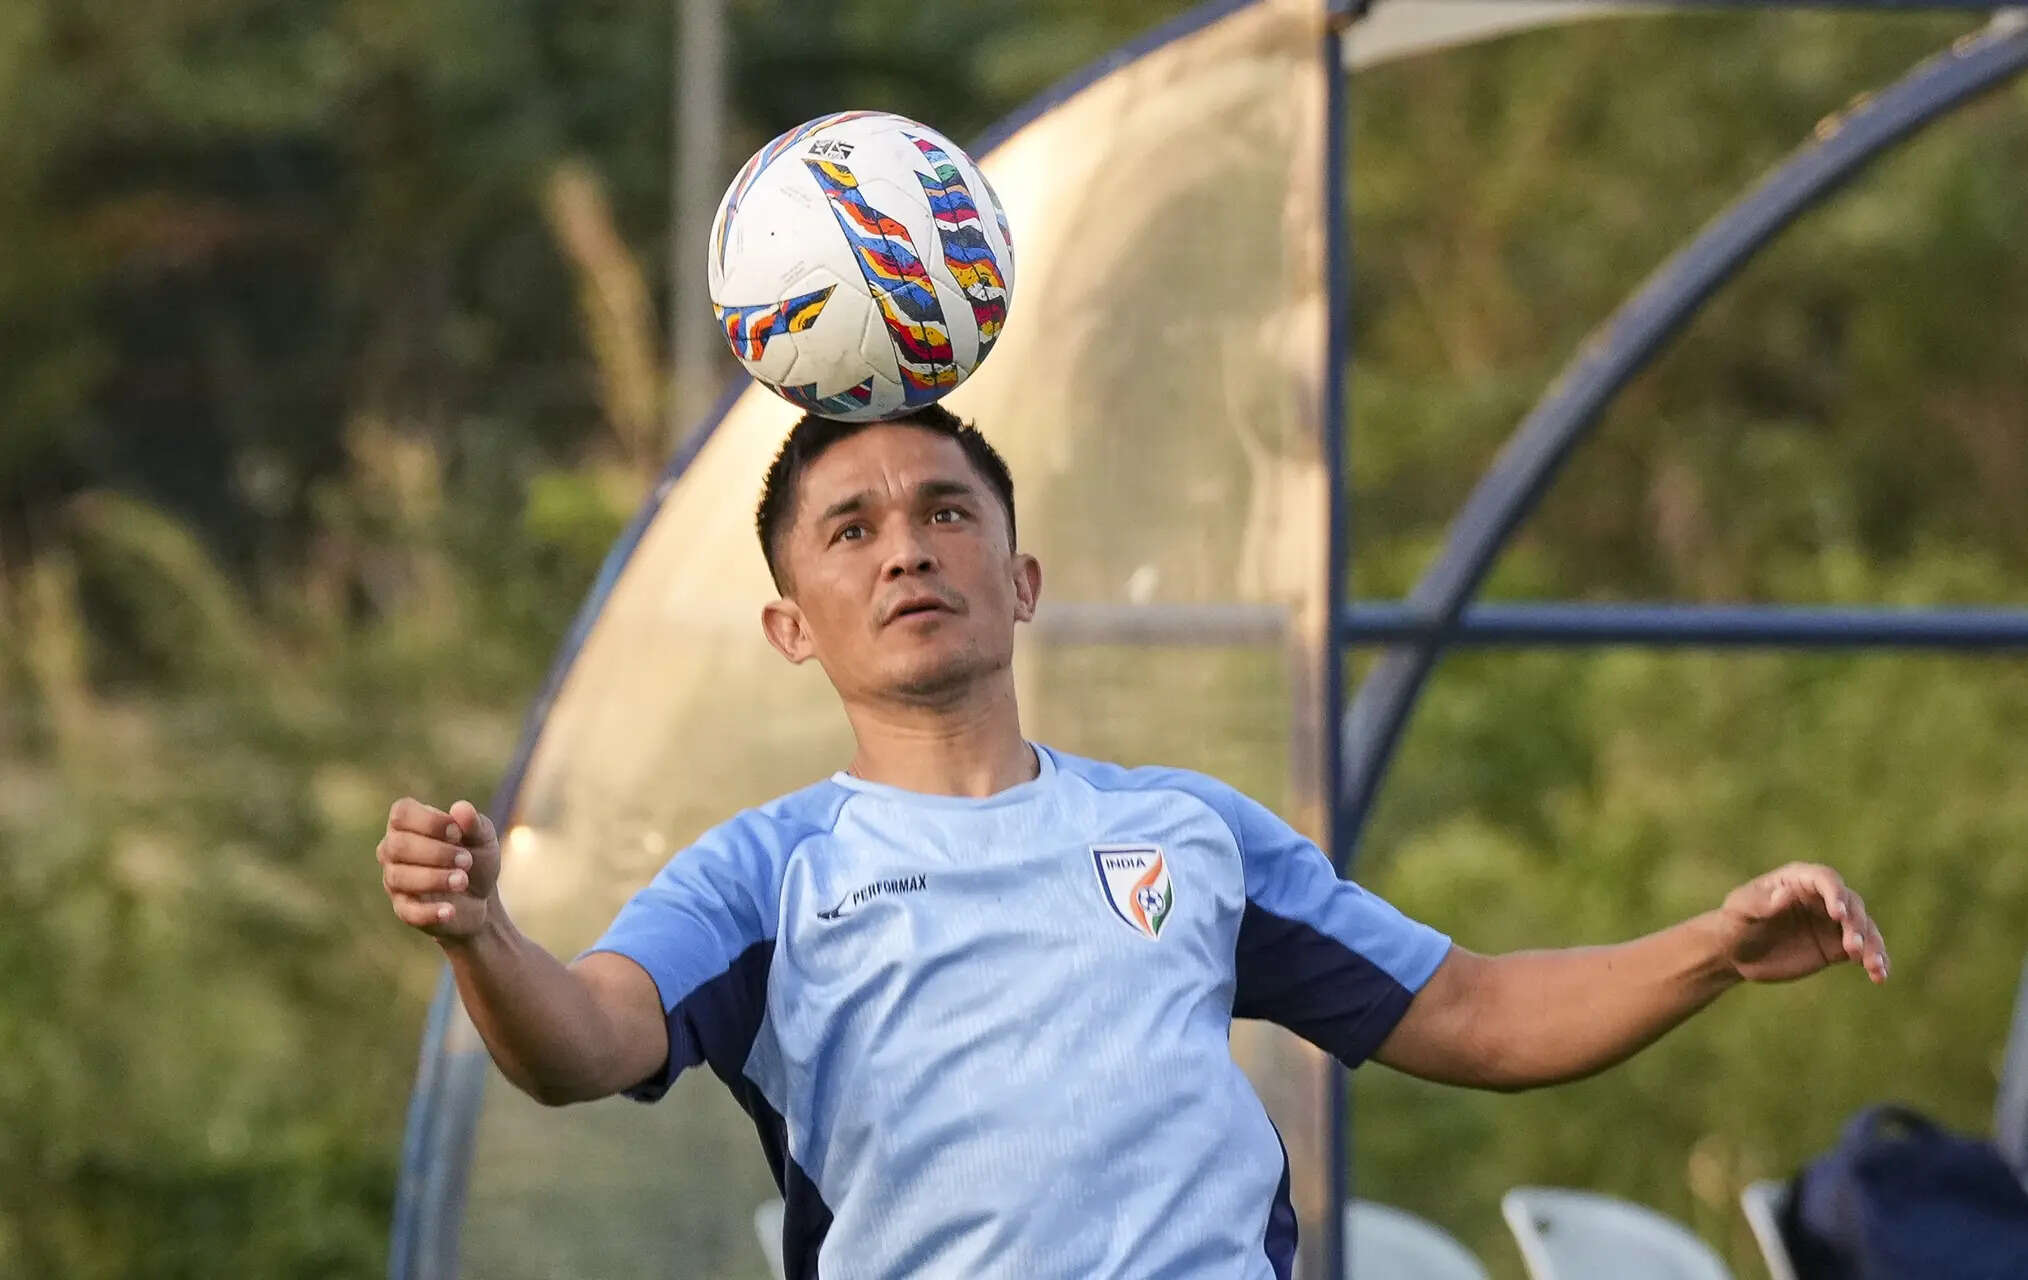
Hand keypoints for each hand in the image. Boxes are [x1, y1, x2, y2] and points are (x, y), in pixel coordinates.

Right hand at [378, 797, 500, 940]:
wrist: (481, 898)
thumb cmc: (475, 858)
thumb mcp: (483, 838)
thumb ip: (473, 823)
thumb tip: (460, 808)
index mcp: (409, 824)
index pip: (401, 813)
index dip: (429, 821)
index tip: (458, 832)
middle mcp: (393, 850)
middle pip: (398, 845)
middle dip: (436, 852)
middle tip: (467, 861)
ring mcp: (395, 880)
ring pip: (399, 877)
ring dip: (434, 878)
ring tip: (463, 881)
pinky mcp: (404, 909)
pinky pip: (407, 910)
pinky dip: (429, 910)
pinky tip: (450, 910)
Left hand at [1719, 862, 1888, 984]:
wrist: (1736, 953)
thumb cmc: (1735, 924)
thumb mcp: (1741, 912)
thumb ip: (1762, 903)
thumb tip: (1785, 893)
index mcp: (1798, 880)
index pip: (1825, 879)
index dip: (1834, 894)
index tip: (1838, 914)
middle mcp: (1822, 898)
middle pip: (1851, 904)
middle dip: (1856, 924)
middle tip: (1851, 946)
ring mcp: (1832, 923)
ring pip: (1864, 929)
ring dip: (1872, 946)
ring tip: (1873, 966)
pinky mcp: (1837, 947)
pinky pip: (1863, 951)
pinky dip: (1874, 961)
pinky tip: (1879, 976)